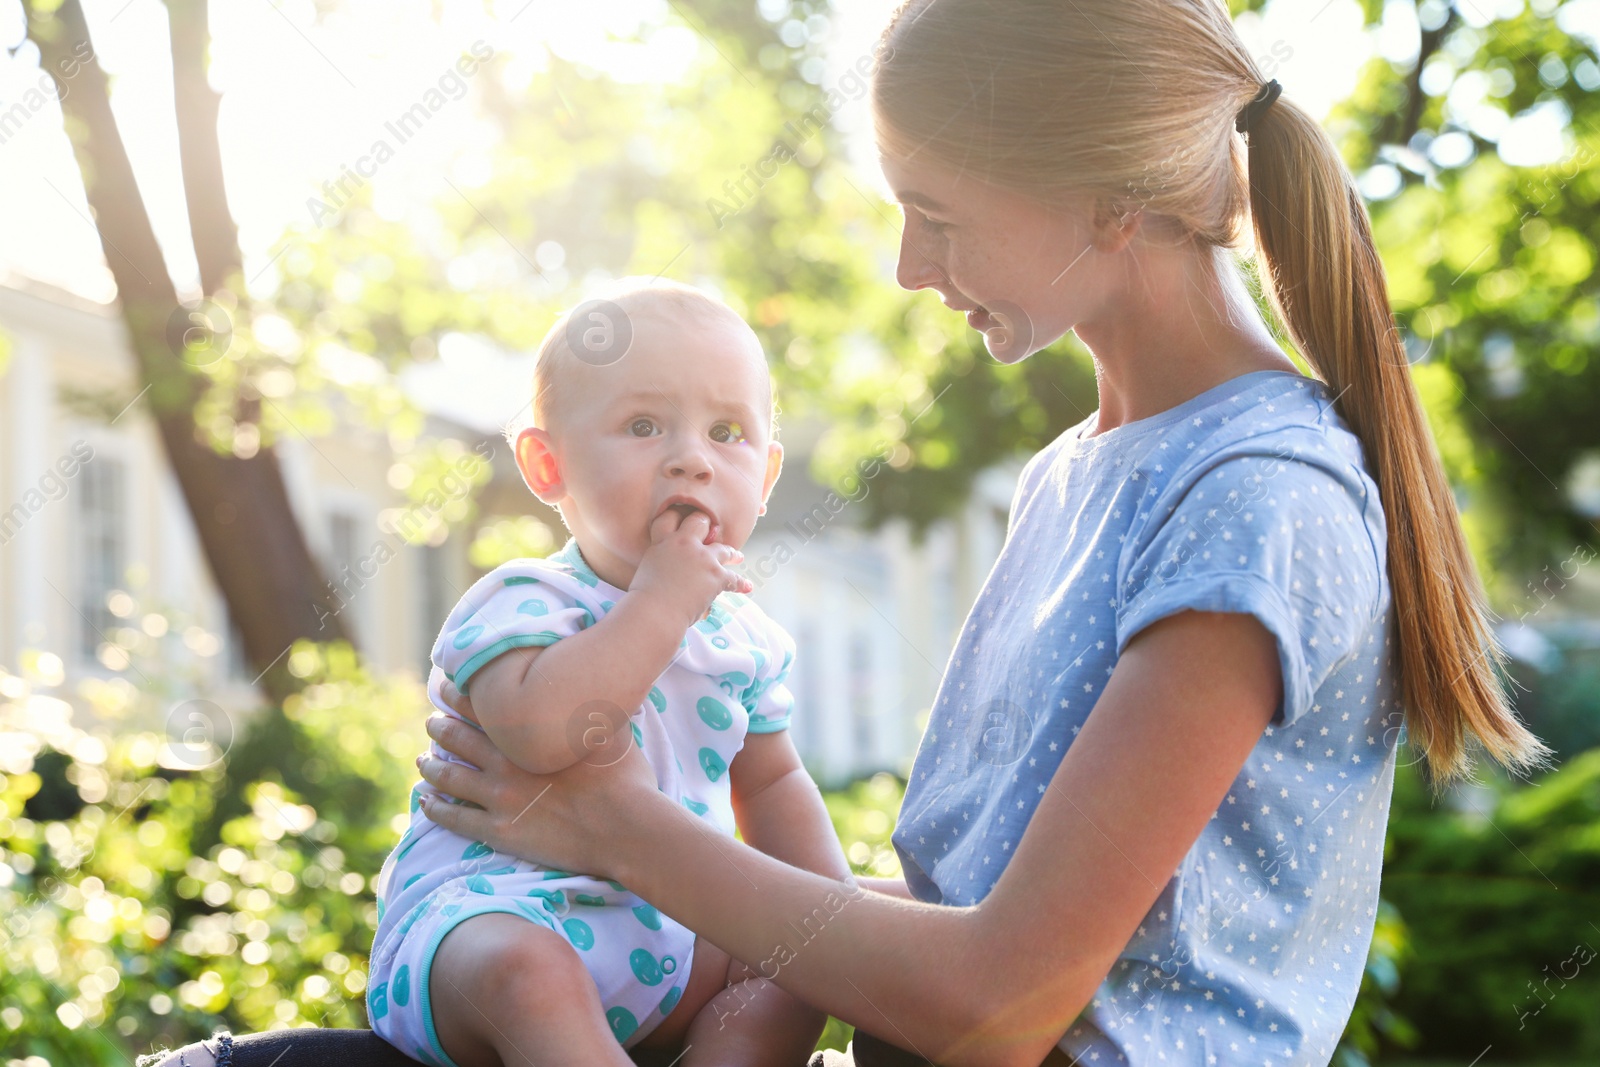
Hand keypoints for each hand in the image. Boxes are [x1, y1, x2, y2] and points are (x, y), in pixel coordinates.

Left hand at [415, 702, 661, 877]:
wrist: (624, 827)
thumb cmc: (624, 776)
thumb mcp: (612, 726)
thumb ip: (593, 705)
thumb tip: (602, 682)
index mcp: (527, 734)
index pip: (481, 707)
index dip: (458, 696)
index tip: (445, 689)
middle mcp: (504, 762)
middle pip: (457, 738)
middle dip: (440, 728)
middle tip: (431, 722)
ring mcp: (498, 798)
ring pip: (449, 777)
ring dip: (431, 765)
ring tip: (422, 760)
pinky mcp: (499, 831)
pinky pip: (455, 818)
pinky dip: (435, 807)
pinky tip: (425, 801)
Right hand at [630, 508, 751, 627]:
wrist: (656, 610)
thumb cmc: (644, 597)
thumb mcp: (646, 569)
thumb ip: (659, 561)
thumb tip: (666, 568)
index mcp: (662, 541)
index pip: (669, 518)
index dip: (678, 514)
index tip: (683, 514)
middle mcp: (683, 543)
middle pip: (700, 522)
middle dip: (707, 524)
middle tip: (712, 527)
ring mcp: (702, 558)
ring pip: (723, 549)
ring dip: (731, 553)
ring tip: (737, 556)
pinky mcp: (716, 575)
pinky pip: (733, 578)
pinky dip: (740, 584)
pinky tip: (747, 587)